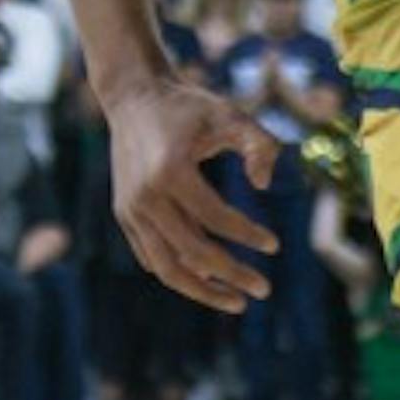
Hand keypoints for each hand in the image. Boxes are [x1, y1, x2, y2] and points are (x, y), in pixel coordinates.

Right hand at [106, 73, 278, 312]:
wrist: (135, 97)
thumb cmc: (189, 106)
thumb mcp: (231, 114)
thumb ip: (259, 144)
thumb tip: (264, 185)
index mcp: (170, 171)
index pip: (215, 218)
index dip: (248, 235)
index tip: (275, 245)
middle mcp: (144, 196)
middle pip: (192, 253)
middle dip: (231, 275)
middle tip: (264, 289)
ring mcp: (130, 210)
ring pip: (166, 268)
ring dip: (203, 290)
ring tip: (236, 302)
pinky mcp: (124, 216)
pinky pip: (152, 257)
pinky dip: (180, 274)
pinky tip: (208, 280)